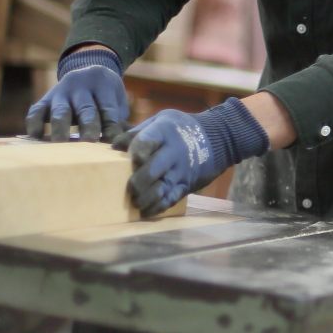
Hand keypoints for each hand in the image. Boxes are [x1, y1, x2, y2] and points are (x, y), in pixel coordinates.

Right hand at [26, 47, 129, 141]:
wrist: (86, 72)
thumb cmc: (105, 97)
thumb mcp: (116, 101)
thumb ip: (118, 120)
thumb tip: (121, 144)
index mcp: (102, 84)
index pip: (108, 108)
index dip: (111, 127)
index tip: (113, 143)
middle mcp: (79, 86)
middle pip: (85, 108)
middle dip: (88, 127)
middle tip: (90, 143)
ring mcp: (60, 92)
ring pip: (60, 111)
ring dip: (61, 130)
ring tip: (62, 147)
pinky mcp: (44, 100)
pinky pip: (36, 112)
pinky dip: (35, 125)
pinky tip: (37, 140)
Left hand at [115, 100, 270, 214]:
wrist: (219, 138)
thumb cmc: (182, 128)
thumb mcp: (162, 120)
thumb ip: (138, 132)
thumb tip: (113, 145)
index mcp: (164, 132)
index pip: (145, 143)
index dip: (135, 152)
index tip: (130, 158)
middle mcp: (173, 152)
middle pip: (151, 170)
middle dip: (136, 182)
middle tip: (129, 188)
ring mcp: (181, 171)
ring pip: (160, 189)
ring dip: (145, 198)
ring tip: (136, 201)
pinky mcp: (186, 185)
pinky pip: (171, 200)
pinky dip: (157, 208)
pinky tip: (146, 211)